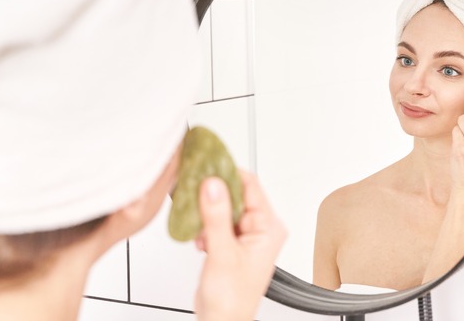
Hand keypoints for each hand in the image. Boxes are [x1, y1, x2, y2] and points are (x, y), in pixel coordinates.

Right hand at [194, 171, 286, 320]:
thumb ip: (217, 216)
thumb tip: (213, 185)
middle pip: (236, 193)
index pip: (251, 185)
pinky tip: (201, 240)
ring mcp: (246, 235)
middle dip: (213, 195)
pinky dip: (205, 226)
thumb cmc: (232, 299)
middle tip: (194, 191)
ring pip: (224, 206)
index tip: (206, 164)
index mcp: (269, 227)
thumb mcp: (222, 252)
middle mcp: (261, 228)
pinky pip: (217, 220)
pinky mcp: (232, 242)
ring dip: (208, 213)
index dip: (227, 173)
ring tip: (200, 228)